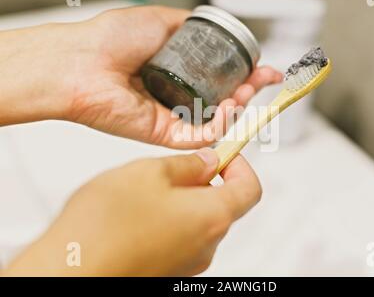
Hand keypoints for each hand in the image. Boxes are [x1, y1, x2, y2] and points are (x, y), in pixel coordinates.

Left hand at [0, 6, 281, 147]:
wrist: (82, 61)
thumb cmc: (111, 39)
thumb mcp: (161, 21)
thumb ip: (190, 27)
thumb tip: (211, 29)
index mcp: (177, 70)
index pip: (221, 78)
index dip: (246, 75)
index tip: (266, 71)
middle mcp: (177, 94)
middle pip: (223, 101)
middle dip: (248, 92)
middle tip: (260, 82)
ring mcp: (172, 116)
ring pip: (217, 121)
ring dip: (238, 108)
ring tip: (244, 93)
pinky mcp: (165, 134)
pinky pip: (201, 137)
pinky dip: (221, 126)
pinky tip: (229, 109)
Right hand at [4, 149, 260, 275]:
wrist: (71, 271)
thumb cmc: (106, 225)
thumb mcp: (150, 172)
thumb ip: (187, 164)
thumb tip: (207, 161)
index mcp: (212, 216)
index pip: (251, 189)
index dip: (240, 165)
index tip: (223, 154)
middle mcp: (206, 245)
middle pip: (223, 204)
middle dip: (202, 181)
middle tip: (172, 168)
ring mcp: (188, 262)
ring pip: (197, 220)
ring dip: (180, 200)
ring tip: (144, 192)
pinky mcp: (168, 270)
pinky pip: (179, 237)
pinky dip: (167, 220)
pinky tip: (135, 214)